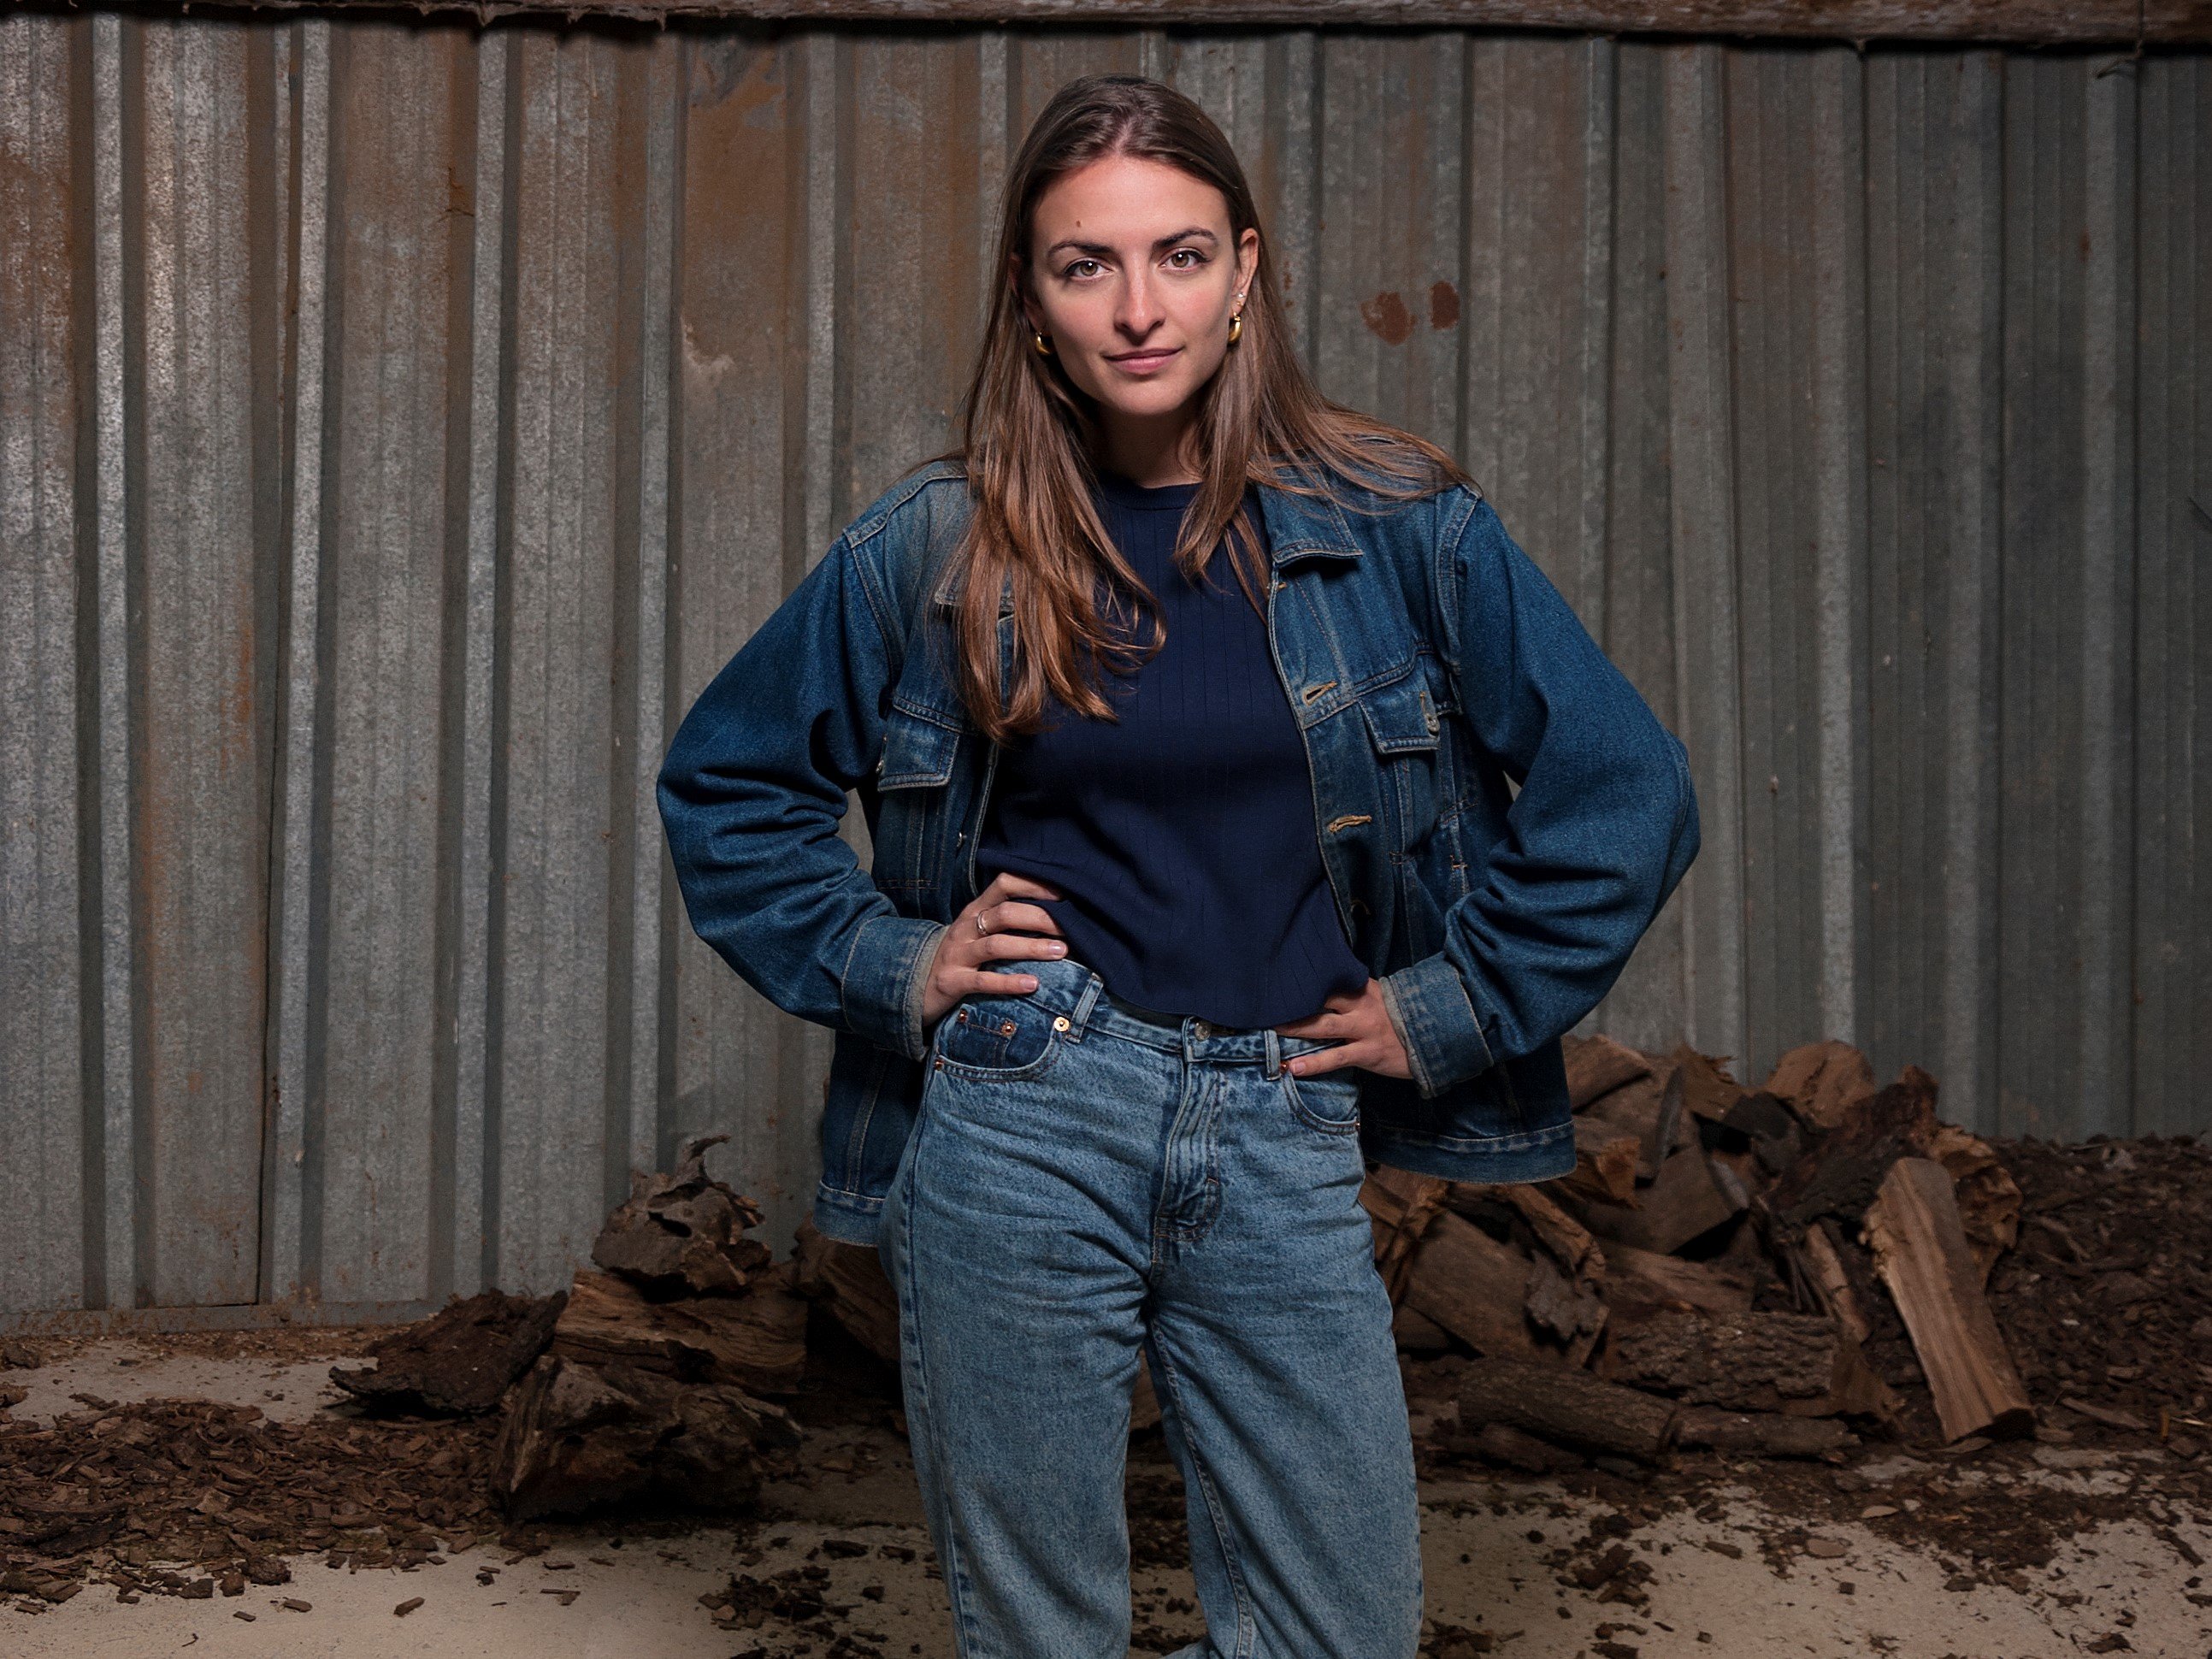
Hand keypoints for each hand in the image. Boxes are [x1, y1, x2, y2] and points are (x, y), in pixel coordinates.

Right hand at [919, 872, 1068, 1028]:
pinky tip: (1032, 984)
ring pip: (996, 945)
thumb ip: (1009, 921)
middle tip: (1069, 928)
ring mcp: (957, 954)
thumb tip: (1057, 916)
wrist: (918, 985)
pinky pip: (983, 980)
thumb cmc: (962, 955)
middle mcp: (966, 927)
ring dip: (1031, 947)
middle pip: (1005, 914)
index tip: (1064, 894)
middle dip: (1040, 918)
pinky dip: (1009, 982)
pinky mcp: (952, 980)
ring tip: (1060, 952)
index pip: (1004, 884)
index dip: (1034, 885)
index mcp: (976, 910)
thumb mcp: (980, 931)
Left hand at [1271, 979, 1411, 1081]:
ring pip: (1323, 1026)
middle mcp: (1360, 1005)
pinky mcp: (1367, 1052)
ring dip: (1295, 1029)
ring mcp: (1364, 1029)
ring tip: (1271, 1031)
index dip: (1301, 980)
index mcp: (1360, 988)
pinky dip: (1314, 1063)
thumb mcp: (1376, 997)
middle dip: (1291, 1002)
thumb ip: (1350, 992)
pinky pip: (1336, 1057)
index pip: (1326, 980)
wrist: (1432, 1038)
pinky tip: (1295, 1068)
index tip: (1275, 979)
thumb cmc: (1396, 1019)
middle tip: (1263, 1004)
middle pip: (1319, 1000)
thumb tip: (1317, 988)